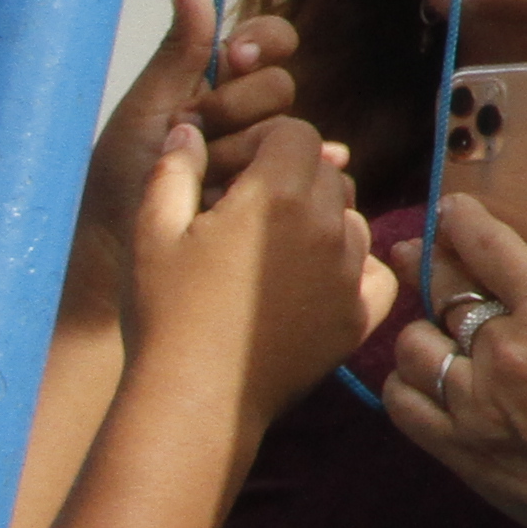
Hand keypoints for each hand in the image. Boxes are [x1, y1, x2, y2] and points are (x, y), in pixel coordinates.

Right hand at [130, 112, 395, 408]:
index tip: (238, 171)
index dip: (266, 144)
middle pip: (328, 175)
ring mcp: (349, 272)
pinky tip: (314, 281)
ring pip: (351, 220)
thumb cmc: (165, 313)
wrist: (194, 399)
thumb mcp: (151, 231)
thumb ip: (175, 169)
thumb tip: (190, 129)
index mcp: (278, 194)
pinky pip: (374, 272)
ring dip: (321, 223)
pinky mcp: (359, 316)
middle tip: (248, 214)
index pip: (297, 134)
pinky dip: (351, 269)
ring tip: (272, 253)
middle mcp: (327, 225)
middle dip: (292, 180)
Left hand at [376, 192, 526, 527]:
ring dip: (422, 333)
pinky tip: (427, 380)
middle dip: (426, 261)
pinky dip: (407, 384)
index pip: (487, 246)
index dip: (461, 221)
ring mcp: (477, 402)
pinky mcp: (461, 449)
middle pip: (441, 287)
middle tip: (417, 254)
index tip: (451, 212)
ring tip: (437, 336)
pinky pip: (402, 402)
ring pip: (412, 345)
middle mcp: (508, 349)